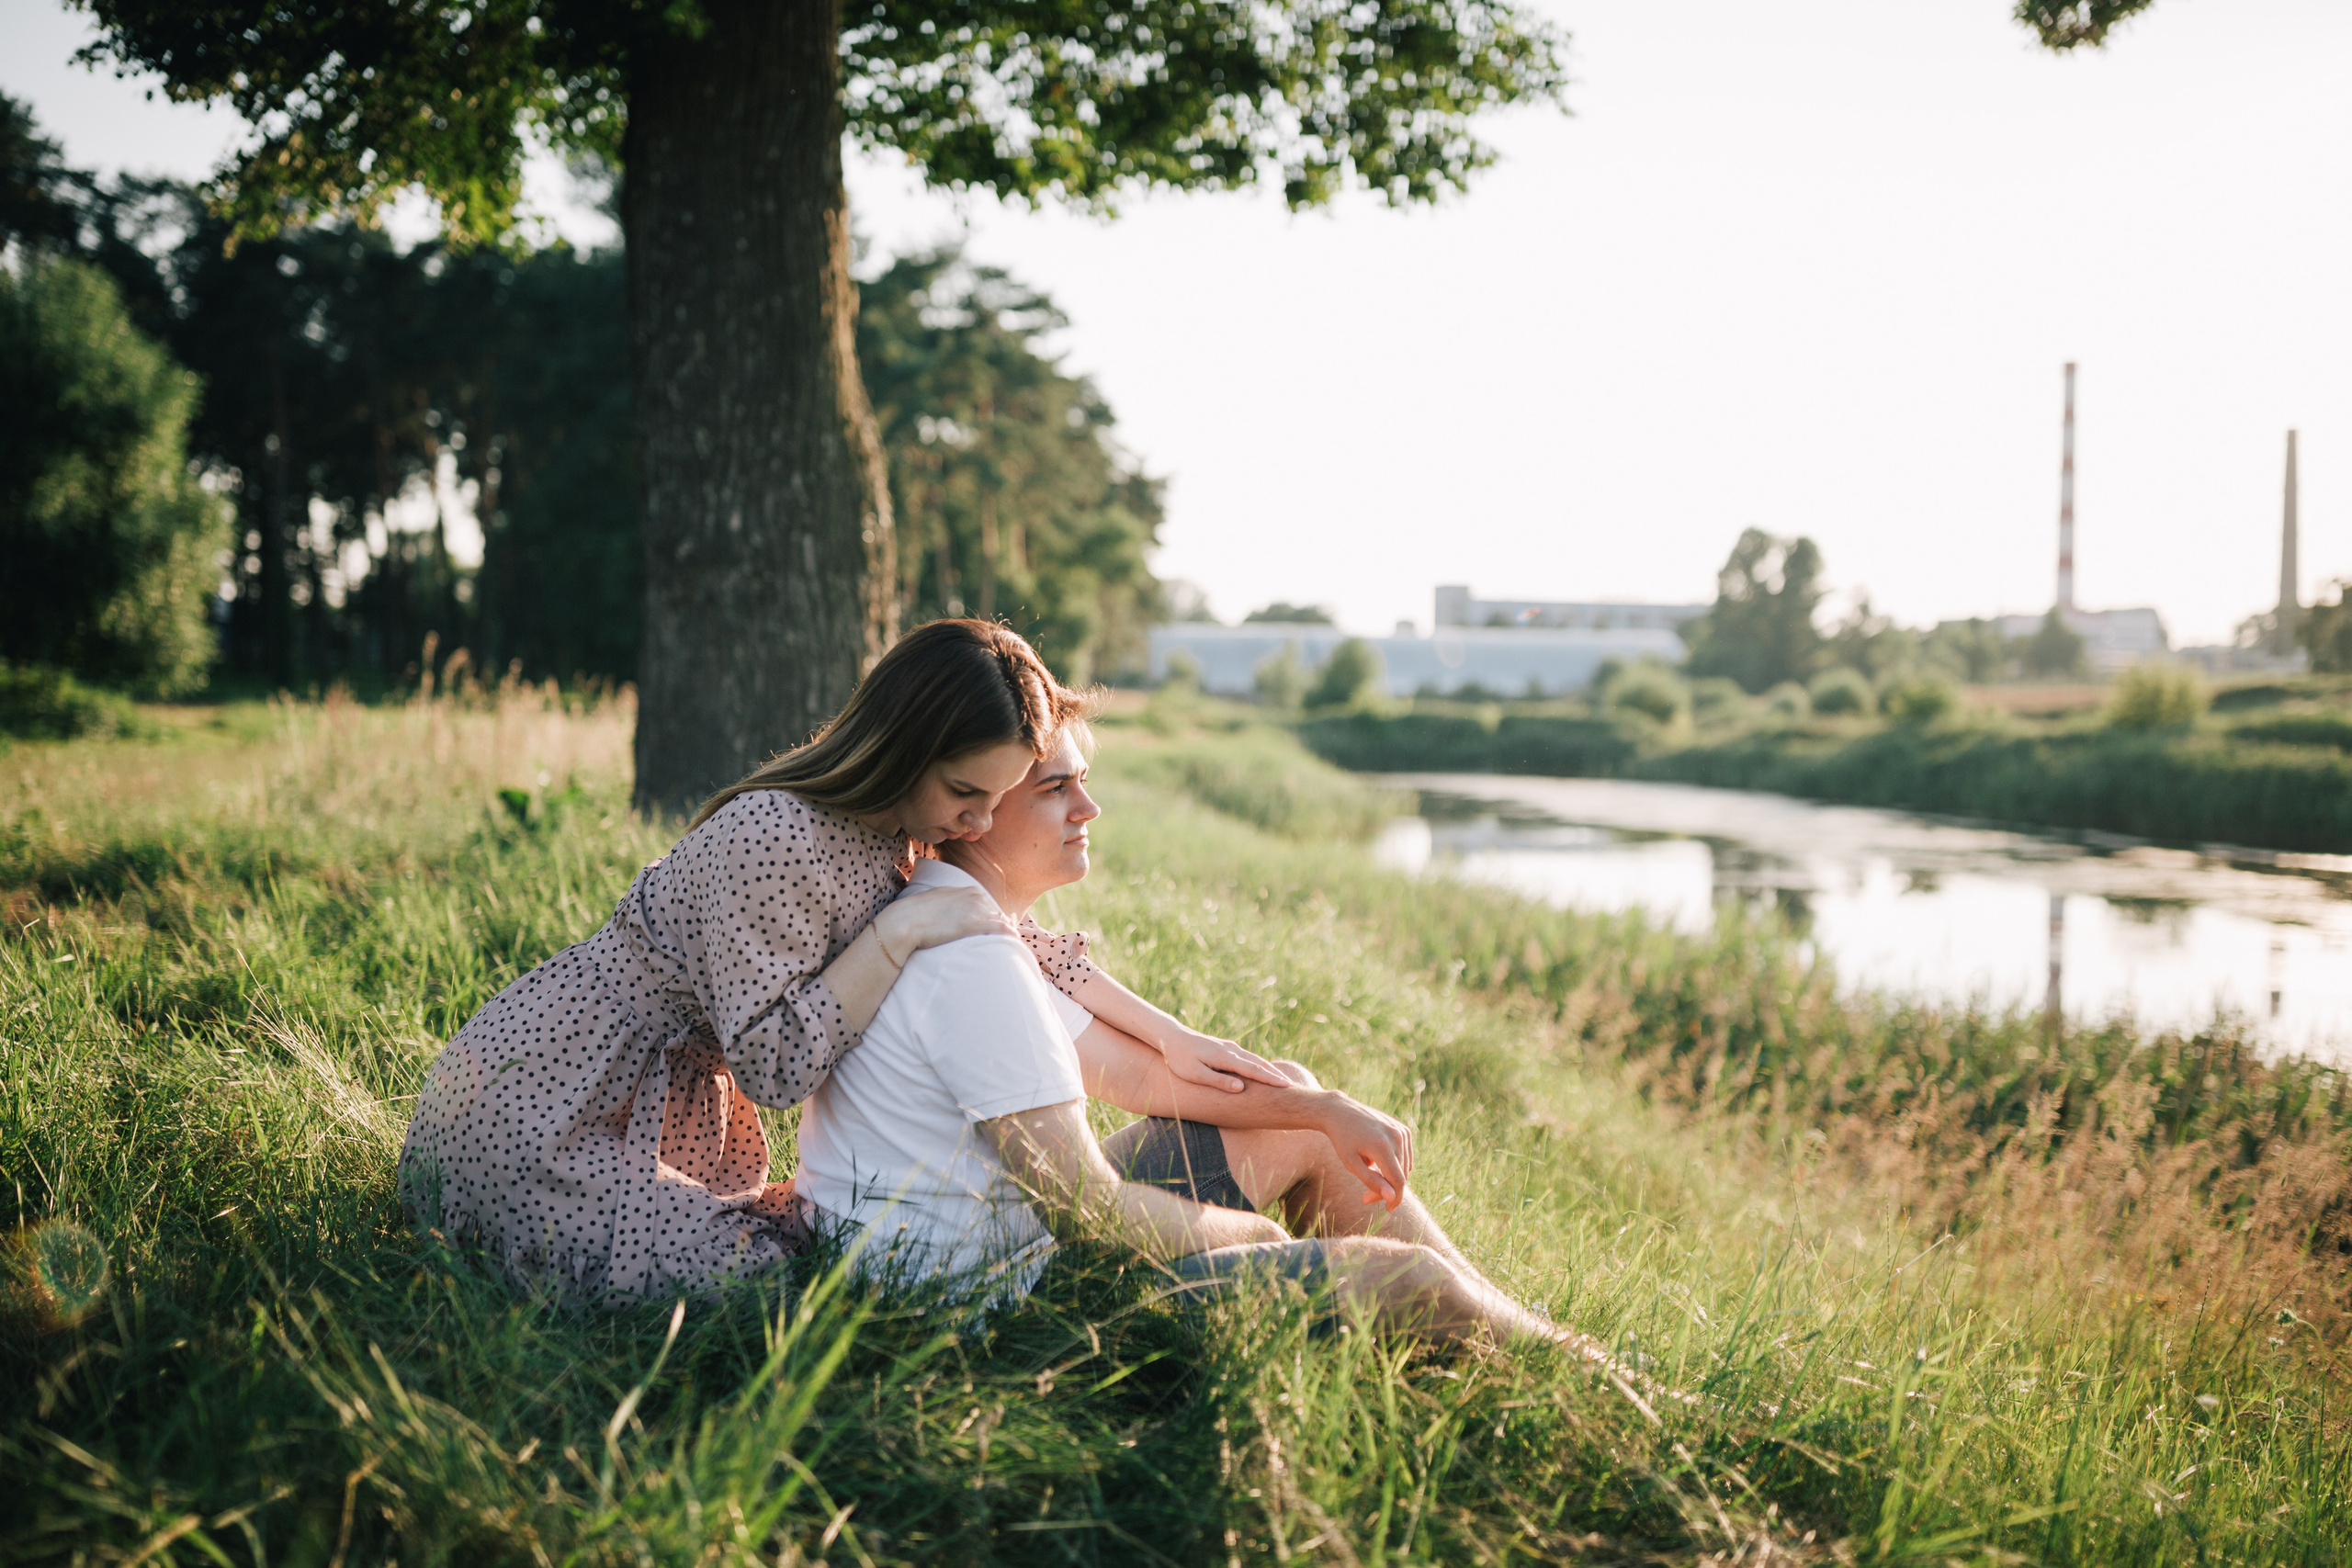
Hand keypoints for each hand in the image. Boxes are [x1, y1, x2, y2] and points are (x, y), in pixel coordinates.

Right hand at [877, 887, 1015, 958]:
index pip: (986, 902)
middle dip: (1002, 921)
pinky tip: (1014, 940)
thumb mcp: (934, 902)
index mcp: (964, 890)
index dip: (993, 913)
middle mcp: (973, 896)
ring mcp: (975, 909)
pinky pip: (999, 928)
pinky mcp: (974, 923)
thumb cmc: (914, 915)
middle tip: (1009, 933)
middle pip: (995, 910)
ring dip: (1007, 929)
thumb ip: (947, 904)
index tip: (998, 922)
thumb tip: (948, 915)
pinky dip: (1009, 933)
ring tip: (1013, 939)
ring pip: (1000, 919)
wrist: (906, 920)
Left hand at [1157, 1024, 1293, 1092]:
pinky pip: (1247, 1057)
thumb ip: (1219, 1081)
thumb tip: (1241, 1088)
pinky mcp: (1225, 1047)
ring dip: (1269, 1069)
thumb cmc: (1180, 1059)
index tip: (1287, 1086)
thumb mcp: (1196, 1074)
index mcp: (1225, 1058)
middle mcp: (1231, 1050)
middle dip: (1275, 1075)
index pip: (1254, 1070)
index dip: (1271, 1079)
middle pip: (1258, 1063)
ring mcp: (1229, 1047)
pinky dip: (1259, 1064)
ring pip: (1254, 1059)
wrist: (1171, 1036)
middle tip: (1292, 1086)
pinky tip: (1263, 1069)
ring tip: (1282, 1079)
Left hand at [1320, 1095, 1413, 1210]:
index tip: (1388, 1210)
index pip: (1398, 1181)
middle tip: (1366, 1196)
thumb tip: (1392, 1197)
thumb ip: (1372, 1181)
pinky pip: (1406, 1156)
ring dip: (1392, 1178)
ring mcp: (1401, 1131)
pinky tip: (1379, 1163)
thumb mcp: (1352, 1163)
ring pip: (1405, 1168)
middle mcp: (1396, 1137)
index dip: (1395, 1199)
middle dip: (1387, 1190)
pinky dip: (1396, 1165)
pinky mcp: (1403, 1129)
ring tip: (1370, 1178)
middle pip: (1401, 1176)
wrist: (1341, 1112)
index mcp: (1382, 1146)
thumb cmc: (1343, 1140)